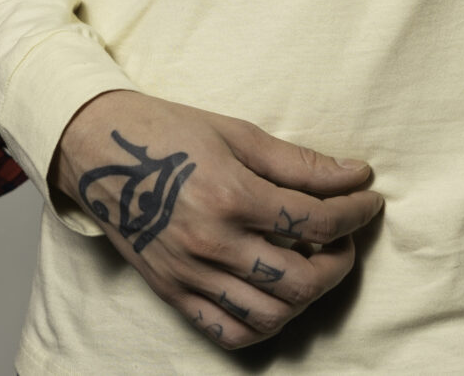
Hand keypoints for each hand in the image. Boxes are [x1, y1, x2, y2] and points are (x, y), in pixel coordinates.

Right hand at [55, 89, 381, 351]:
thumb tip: (354, 174)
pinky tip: (274, 296)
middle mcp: (211, 243)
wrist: (95, 148)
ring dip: (307, 296)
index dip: (355, 212)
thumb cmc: (166, 132)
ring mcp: (190, 274)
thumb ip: (298, 162)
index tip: (368, 199)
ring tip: (311, 265)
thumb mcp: (235, 132)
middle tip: (344, 238)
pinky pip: (228, 332)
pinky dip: (263, 324)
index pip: (315, 221)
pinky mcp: (172, 292)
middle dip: (339, 262)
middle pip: (302, 280)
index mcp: (229, 195)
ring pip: (272, 315)